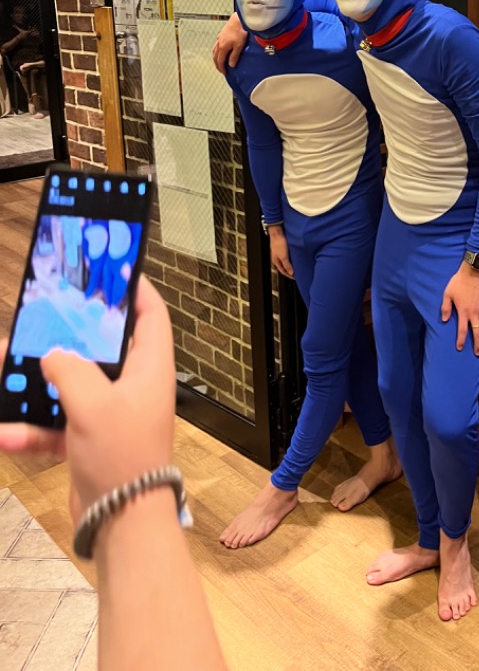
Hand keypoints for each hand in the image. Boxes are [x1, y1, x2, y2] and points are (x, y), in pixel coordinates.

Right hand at [0, 275, 175, 522]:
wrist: (121, 522)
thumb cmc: (121, 454)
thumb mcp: (94, 403)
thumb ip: (69, 370)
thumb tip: (52, 355)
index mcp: (149, 368)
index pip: (150, 315)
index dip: (135, 290)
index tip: (113, 271)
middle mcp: (132, 386)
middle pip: (101, 347)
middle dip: (67, 335)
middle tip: (41, 317)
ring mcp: (109, 414)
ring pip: (69, 385)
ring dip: (36, 382)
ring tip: (3, 366)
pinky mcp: (87, 441)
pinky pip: (54, 426)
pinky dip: (30, 429)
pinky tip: (4, 432)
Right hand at [212, 13, 246, 73]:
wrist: (238, 20)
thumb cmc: (240, 32)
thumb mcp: (239, 46)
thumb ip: (234, 56)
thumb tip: (231, 65)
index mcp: (222, 48)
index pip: (220, 61)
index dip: (222, 68)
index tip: (224, 73)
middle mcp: (219, 43)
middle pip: (215, 57)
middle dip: (217, 64)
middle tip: (221, 70)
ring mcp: (219, 38)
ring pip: (214, 50)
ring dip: (216, 58)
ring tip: (219, 62)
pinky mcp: (221, 34)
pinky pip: (216, 45)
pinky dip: (217, 50)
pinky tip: (221, 50)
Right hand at [268, 225, 293, 278]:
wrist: (277, 231)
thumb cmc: (278, 242)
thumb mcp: (284, 256)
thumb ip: (287, 265)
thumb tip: (291, 272)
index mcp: (276, 261)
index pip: (283, 271)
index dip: (289, 275)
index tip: (295, 277)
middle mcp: (277, 257)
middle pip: (284, 266)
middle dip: (290, 270)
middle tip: (297, 273)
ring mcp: (280, 252)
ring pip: (286, 261)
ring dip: (291, 264)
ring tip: (297, 265)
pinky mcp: (283, 247)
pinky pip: (288, 255)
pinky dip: (292, 258)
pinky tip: (295, 257)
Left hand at [441, 263, 478, 355]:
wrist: (472, 273)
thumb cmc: (458, 283)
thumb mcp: (447, 294)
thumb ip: (445, 308)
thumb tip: (444, 320)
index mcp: (463, 311)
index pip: (463, 330)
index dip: (461, 340)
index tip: (460, 348)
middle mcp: (474, 313)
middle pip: (477, 332)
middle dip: (478, 344)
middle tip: (478, 353)